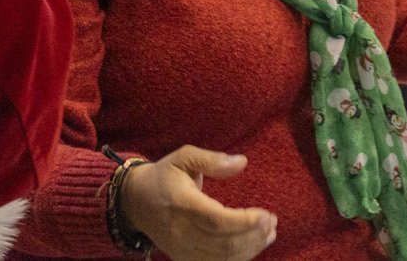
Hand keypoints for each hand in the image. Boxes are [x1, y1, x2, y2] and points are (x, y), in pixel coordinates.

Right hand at [119, 147, 276, 260]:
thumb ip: (212, 160)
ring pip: (220, 258)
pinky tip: (253, 245)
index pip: (216, 220)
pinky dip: (237, 258)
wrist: (134, 201)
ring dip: (250, 248)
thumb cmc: (164, 176)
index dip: (244, 221)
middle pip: (222, 243)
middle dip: (253, 235)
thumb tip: (242, 162)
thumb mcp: (184, 157)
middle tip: (272, 222)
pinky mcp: (181, 257)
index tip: (267, 215)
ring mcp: (180, 248)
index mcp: (182, 203)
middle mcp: (180, 231)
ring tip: (269, 233)